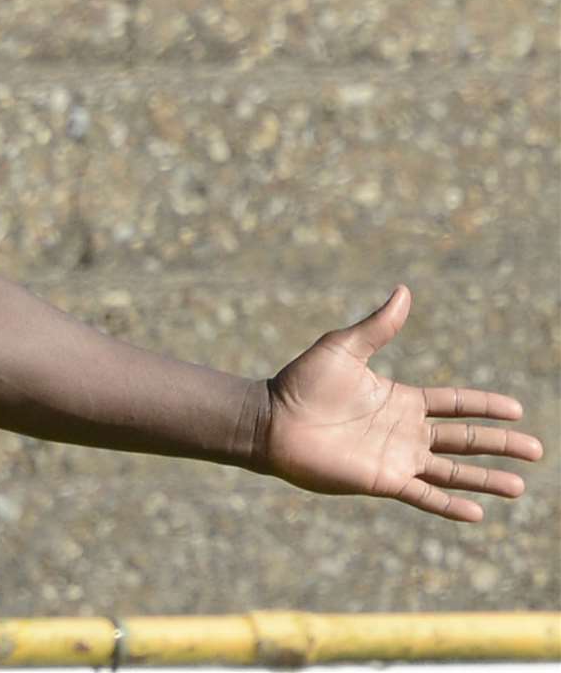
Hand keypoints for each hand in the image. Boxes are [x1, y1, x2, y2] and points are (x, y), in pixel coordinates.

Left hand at [260, 286, 541, 520]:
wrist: (270, 420)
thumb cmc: (301, 383)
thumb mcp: (344, 347)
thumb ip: (378, 326)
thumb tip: (404, 290)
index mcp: (401, 399)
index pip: (455, 404)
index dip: (486, 406)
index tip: (517, 409)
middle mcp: (405, 430)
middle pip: (464, 438)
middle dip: (500, 444)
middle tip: (538, 450)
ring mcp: (396, 457)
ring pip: (452, 470)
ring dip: (485, 479)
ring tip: (519, 487)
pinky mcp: (382, 480)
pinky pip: (423, 495)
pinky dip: (449, 505)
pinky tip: (477, 513)